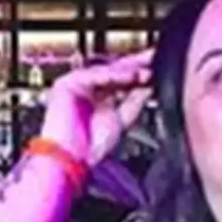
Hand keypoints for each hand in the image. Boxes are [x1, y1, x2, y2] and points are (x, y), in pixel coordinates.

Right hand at [39, 51, 153, 173]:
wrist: (71, 161)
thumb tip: (149, 86)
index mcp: (99, 101)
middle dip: (134, 66)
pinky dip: (112, 75)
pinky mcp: (66, 84)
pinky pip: (92, 75)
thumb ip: (135, 102)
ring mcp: (76, 87)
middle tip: (152, 59)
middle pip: (112, 73)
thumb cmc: (89, 150)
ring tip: (144, 71)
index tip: (155, 69)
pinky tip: (128, 76)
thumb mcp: (121, 121)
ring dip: (125, 71)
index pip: (120, 82)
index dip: (137, 75)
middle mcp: (87, 92)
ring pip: (104, 72)